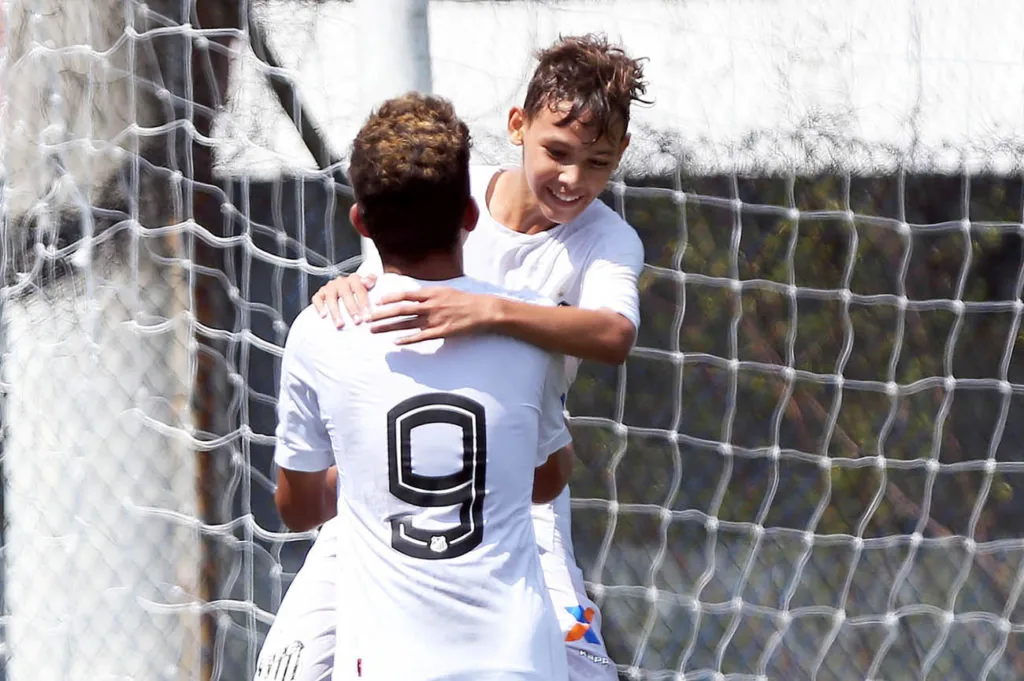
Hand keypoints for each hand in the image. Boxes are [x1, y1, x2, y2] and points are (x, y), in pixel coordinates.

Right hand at [311, 273, 376, 327]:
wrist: (342, 289)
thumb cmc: (355, 291)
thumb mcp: (365, 285)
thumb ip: (370, 281)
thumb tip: (370, 281)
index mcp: (353, 279)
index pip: (359, 289)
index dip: (363, 302)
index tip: (367, 315)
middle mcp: (340, 282)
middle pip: (345, 294)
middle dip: (352, 309)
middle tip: (357, 321)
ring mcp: (329, 287)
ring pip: (331, 298)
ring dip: (336, 312)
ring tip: (340, 324)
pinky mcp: (319, 294)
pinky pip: (317, 298)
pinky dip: (319, 307)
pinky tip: (323, 316)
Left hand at [369, 288, 499, 344]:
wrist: (483, 310)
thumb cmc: (465, 300)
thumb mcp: (445, 291)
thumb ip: (429, 294)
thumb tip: (414, 295)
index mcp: (431, 293)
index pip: (405, 295)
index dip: (389, 298)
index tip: (377, 301)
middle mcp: (430, 306)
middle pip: (401, 310)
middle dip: (382, 314)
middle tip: (367, 318)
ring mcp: (435, 319)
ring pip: (407, 324)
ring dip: (389, 327)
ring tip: (374, 330)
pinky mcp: (440, 332)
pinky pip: (420, 337)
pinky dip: (407, 339)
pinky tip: (396, 342)